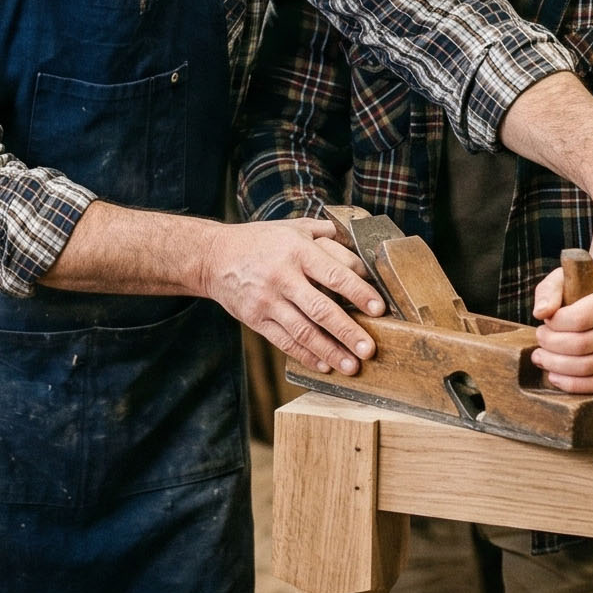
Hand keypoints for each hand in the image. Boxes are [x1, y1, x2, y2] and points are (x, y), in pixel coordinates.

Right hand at [199, 219, 384, 376]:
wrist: (214, 257)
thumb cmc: (261, 241)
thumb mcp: (294, 227)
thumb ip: (328, 234)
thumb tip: (363, 245)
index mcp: (297, 250)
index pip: (335, 273)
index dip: (358, 292)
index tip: (379, 309)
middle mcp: (283, 276)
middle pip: (321, 308)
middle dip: (348, 331)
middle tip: (370, 349)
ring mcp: (267, 301)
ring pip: (303, 331)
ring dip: (330, 351)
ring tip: (352, 366)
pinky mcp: (256, 319)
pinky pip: (284, 341)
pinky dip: (306, 355)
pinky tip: (324, 365)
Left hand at [530, 271, 592, 393]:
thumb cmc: (581, 296)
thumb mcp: (565, 282)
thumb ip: (549, 291)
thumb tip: (540, 313)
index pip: (579, 319)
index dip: (554, 323)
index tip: (546, 319)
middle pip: (580, 345)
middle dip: (550, 344)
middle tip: (539, 338)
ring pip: (585, 367)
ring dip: (554, 364)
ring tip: (540, 356)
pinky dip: (569, 384)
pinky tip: (553, 374)